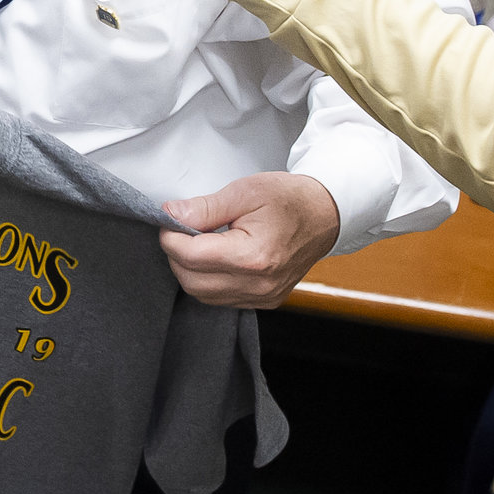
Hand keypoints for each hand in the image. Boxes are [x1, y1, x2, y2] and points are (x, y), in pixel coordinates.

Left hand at [157, 172, 339, 307]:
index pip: (191, 257)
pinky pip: (221, 299)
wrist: (325, 215)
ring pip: (202, 294)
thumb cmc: (291, 200)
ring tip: (201, 241)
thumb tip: (171, 215)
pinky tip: (216, 258)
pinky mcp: (265, 301)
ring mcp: (263, 296)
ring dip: (191, 270)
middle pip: (191, 281)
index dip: (170, 237)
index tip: (168, 220)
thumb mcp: (245, 192)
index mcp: (254, 256)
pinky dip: (209, 280)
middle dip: (177, 255)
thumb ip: (205, 208)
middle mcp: (259, 284)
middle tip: (181, 229)